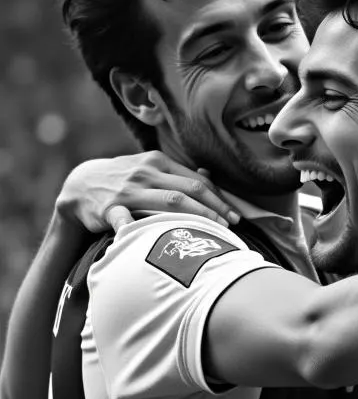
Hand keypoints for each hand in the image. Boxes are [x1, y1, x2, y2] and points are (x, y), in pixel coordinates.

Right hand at [55, 153, 239, 232]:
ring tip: (212, 230)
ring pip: (169, 201)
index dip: (220, 199)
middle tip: (232, 225)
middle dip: (215, 208)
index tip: (235, 215)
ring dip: (195, 216)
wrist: (79, 185)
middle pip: (189, 190)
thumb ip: (178, 174)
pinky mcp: (109, 207)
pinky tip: (148, 235)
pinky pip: (125, 217)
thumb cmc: (124, 180)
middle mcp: (146, 173)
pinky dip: (135, 226)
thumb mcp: (149, 169)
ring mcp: (129, 190)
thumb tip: (210, 175)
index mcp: (159, 162)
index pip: (198, 181)